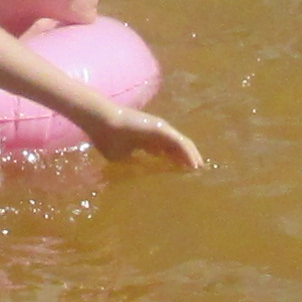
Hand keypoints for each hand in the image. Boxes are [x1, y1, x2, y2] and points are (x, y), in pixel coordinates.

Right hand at [89, 104, 203, 170]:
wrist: (102, 123)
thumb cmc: (108, 139)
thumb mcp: (122, 157)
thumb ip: (134, 164)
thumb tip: (142, 175)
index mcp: (147, 141)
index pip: (165, 153)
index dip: (173, 164)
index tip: (180, 178)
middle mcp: (156, 134)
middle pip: (177, 149)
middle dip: (186, 162)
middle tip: (195, 177)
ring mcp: (161, 130)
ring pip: (182, 145)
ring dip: (191, 158)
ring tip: (199, 172)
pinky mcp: (162, 129)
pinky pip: (180, 143)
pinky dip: (188, 154)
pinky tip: (194, 165)